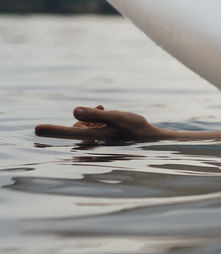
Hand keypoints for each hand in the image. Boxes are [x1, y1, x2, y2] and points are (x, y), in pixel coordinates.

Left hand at [35, 105, 165, 141]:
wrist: (151, 139)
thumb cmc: (135, 128)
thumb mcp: (117, 117)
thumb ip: (95, 115)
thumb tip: (74, 111)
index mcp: (92, 138)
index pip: (68, 132)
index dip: (52, 130)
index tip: (37, 129)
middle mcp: (91, 143)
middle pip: (75, 127)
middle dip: (85, 118)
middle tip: (101, 110)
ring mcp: (94, 143)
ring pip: (83, 126)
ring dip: (92, 119)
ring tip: (106, 114)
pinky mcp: (99, 142)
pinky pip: (89, 129)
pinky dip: (95, 121)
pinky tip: (105, 114)